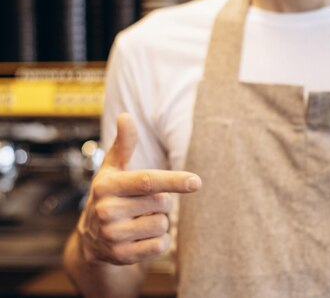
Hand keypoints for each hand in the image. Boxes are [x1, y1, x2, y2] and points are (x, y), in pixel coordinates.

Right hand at [77, 113, 201, 264]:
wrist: (90, 237)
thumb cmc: (110, 194)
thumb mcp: (113, 168)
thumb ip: (124, 144)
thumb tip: (125, 116)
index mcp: (107, 186)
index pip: (148, 181)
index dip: (174, 180)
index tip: (197, 182)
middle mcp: (106, 211)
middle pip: (161, 203)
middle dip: (161, 202)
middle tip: (142, 204)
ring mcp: (112, 236)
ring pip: (162, 226)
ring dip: (159, 222)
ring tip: (138, 220)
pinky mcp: (121, 257)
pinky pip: (160, 246)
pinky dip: (158, 241)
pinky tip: (140, 237)